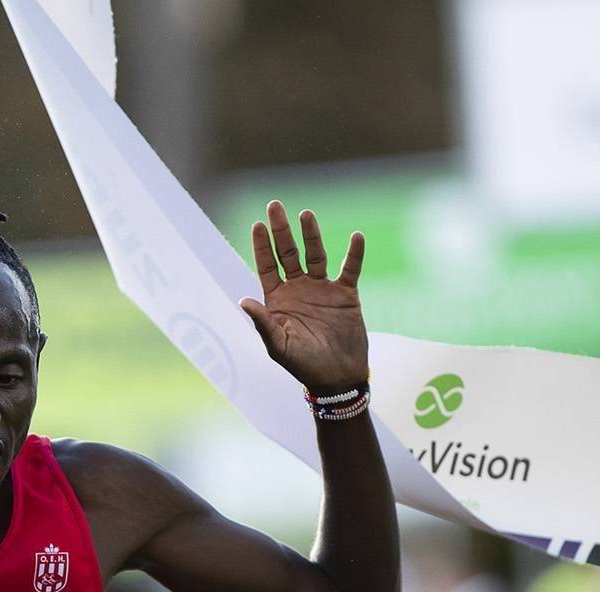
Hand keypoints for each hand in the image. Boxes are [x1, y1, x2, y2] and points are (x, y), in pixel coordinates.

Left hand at [239, 201, 368, 393]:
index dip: (262, 245)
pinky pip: (350, 269)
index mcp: (278, 299)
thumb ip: (263, 323)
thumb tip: (243, 300)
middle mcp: (298, 289)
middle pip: (288, 253)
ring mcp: (322, 289)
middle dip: (281, 230)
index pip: (267, 265)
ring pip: (316, 255)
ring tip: (306, 214)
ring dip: (311, 235)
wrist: (337, 377)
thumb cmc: (303, 365)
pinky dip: (353, 254)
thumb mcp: (279, 346)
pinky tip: (356, 237)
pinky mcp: (345, 295)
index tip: (258, 224)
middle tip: (274, 205)